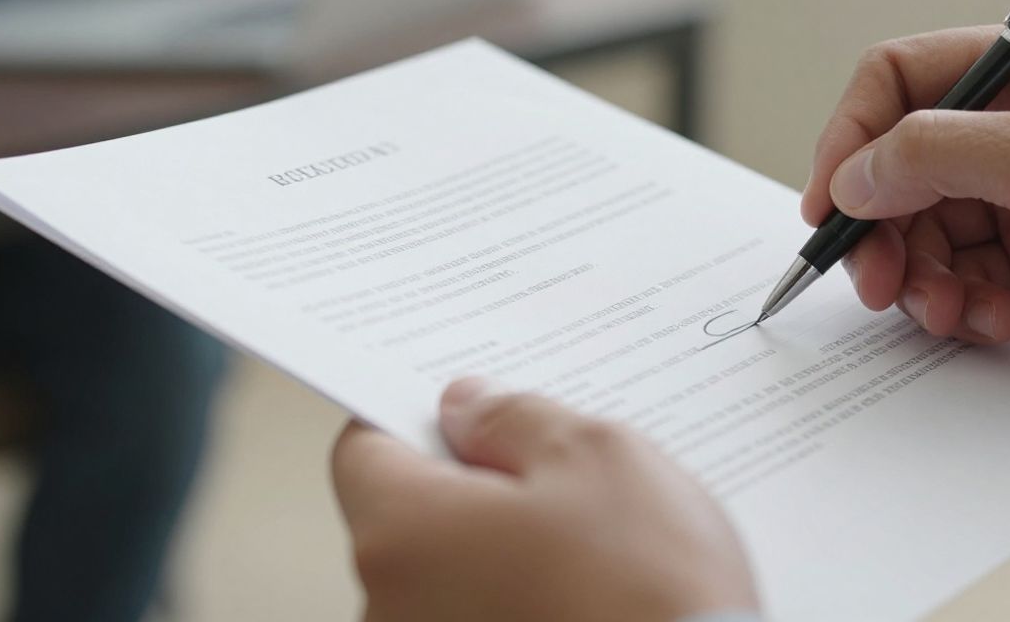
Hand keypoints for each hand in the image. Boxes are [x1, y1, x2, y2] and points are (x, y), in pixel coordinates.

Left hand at [331, 378, 758, 621]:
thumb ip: (515, 419)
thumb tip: (472, 409)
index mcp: (402, 533)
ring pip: (453, 572)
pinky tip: (591, 593)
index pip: (364, 450)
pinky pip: (482, 616)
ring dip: (505, 548)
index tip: (469, 410)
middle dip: (477, 485)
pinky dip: (525, 598)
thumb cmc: (645, 594)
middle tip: (559, 472)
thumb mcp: (595, 456)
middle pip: (411, 515)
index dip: (419, 418)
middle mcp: (390, 607)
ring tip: (596, 546)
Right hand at [803, 23, 1009, 389]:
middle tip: (873, 277)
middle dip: (881, 228)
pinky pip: (961, 283)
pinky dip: (960, 308)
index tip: (830, 201)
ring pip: (923, 235)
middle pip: (900, 171)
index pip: (901, 83)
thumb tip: (852, 175)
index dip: (853, 137)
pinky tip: (992, 321)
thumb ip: (937, 156)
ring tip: (944, 310)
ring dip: (920, 278)